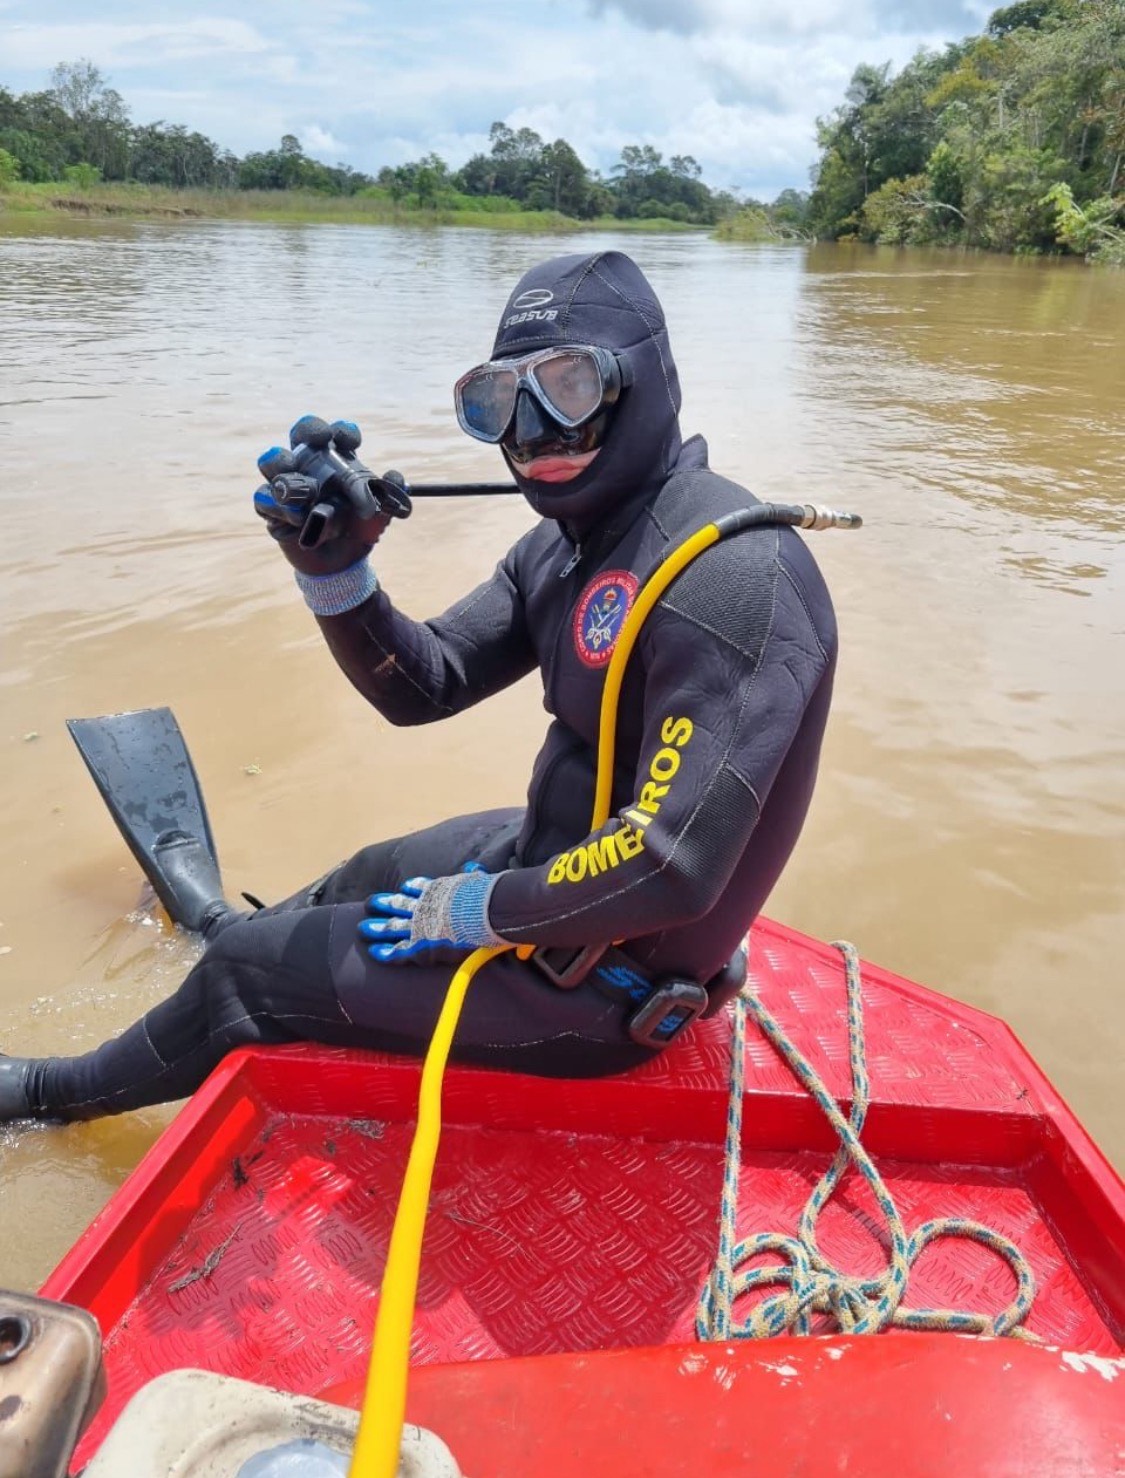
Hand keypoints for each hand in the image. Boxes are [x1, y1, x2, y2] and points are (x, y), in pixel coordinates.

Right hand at [252, 416, 403, 575]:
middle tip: (320, 440)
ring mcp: (286, 485)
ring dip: (283, 464)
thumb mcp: (380, 514)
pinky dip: (279, 505)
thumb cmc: (358, 529)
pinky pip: (264, 498)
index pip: (334, 434)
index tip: (352, 442)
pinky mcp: (272, 509)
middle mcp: (308, 465)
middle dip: (308, 430)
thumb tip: (394, 477)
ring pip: (272, 461)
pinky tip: (298, 518)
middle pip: (299, 434)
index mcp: (335, 460)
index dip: (341, 431)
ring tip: (304, 484)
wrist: (343, 563)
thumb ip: (389, 495)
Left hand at [358, 871, 504, 962]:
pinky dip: (386, 952)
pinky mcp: (420, 946)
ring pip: (392, 927)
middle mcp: (424, 907)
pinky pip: (398, 951)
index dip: (410, 889)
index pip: (419, 888)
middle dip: (383, 905)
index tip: (402, 889)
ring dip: (377, 928)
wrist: (483, 913)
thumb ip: (474, 874)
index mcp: (437, 891)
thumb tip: (472, 867)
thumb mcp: (480, 880)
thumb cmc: (485, 897)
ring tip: (362, 928)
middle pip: (399, 905)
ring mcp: (419, 927)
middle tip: (369, 904)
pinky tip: (374, 952)